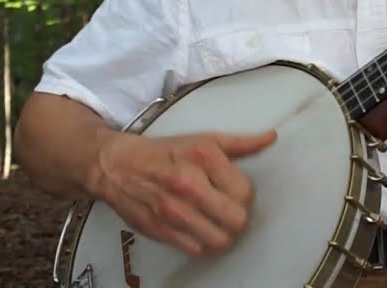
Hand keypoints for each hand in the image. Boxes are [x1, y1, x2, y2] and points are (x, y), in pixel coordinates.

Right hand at [90, 129, 277, 256]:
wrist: (116, 165)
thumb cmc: (163, 152)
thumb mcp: (203, 139)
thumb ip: (241, 143)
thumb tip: (270, 138)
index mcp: (203, 157)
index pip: (245, 192)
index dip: (245, 195)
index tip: (237, 193)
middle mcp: (189, 184)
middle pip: (236, 220)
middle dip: (238, 217)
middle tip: (230, 210)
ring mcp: (173, 210)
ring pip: (219, 240)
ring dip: (223, 234)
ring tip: (217, 222)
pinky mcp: (160, 229)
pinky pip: (196, 249)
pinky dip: (202, 242)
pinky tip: (199, 228)